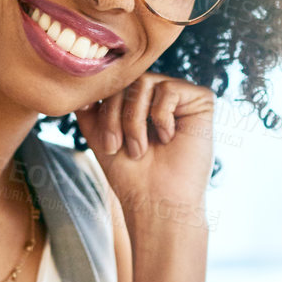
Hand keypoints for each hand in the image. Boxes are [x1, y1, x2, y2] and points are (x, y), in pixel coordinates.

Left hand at [74, 73, 213, 233]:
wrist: (157, 201)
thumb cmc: (131, 174)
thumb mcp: (100, 136)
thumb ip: (89, 109)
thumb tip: (80, 84)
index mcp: (140, 100)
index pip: (114, 84)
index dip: (104, 110)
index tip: (106, 144)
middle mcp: (160, 94)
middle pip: (127, 81)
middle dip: (115, 116)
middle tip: (119, 147)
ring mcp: (181, 95)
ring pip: (145, 83)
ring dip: (135, 120)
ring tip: (141, 149)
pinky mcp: (201, 100)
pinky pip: (169, 90)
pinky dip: (161, 118)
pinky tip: (169, 139)